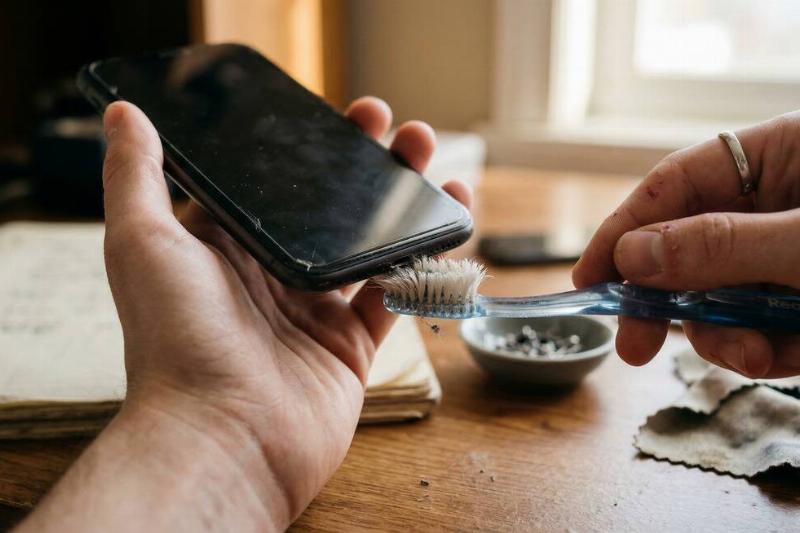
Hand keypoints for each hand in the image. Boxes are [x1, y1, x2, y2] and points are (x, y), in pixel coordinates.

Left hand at [21, 98, 470, 531]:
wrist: (223, 437)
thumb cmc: (175, 342)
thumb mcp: (143, 242)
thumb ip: (137, 175)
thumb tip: (123, 114)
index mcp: (227, 249)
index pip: (274, 186)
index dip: (307, 148)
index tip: (339, 113)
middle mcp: (271, 277)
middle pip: (329, 211)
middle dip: (365, 166)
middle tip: (395, 127)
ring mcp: (313, 312)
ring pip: (368, 247)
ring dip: (401, 204)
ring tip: (430, 161)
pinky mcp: (349, 345)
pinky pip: (394, 295)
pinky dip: (422, 263)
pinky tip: (445, 226)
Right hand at [573, 112, 799, 378]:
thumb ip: (722, 245)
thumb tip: (630, 254)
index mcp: (778, 157)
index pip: (675, 185)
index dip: (623, 231)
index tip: (587, 279)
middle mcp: (775, 203)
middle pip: (689, 249)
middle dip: (668, 303)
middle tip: (634, 347)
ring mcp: (788, 254)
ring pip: (722, 297)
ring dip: (727, 336)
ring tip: (756, 357)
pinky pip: (761, 326)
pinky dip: (768, 348)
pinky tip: (787, 355)